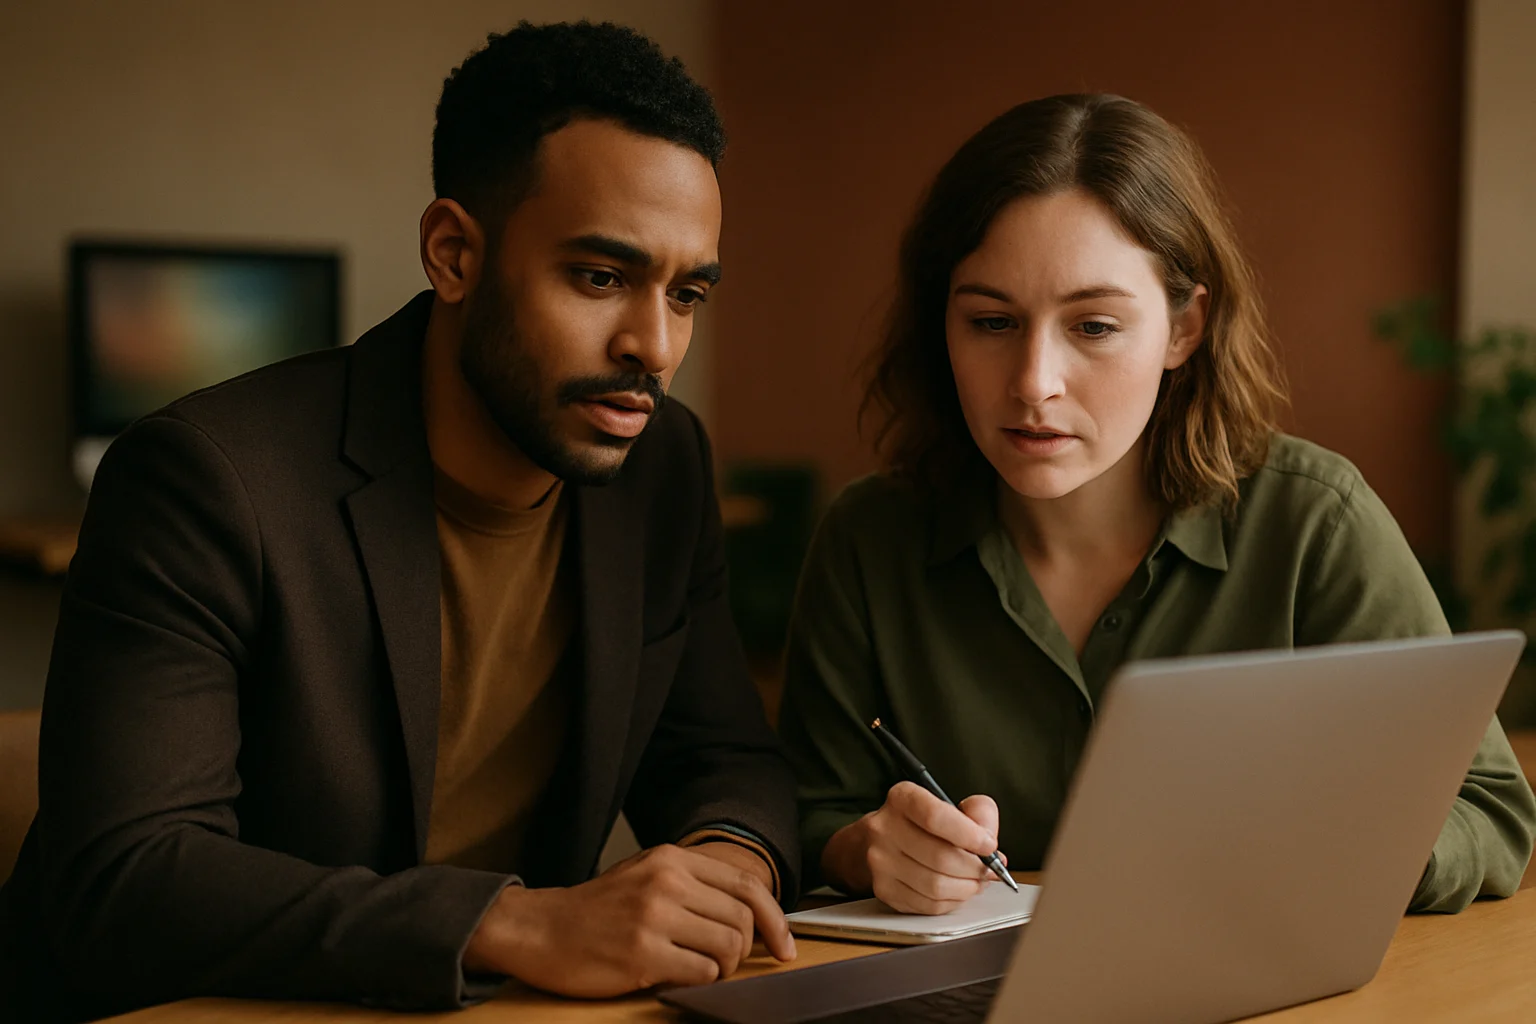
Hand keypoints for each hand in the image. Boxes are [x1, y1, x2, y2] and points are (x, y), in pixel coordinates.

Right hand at [463, 843, 794, 996]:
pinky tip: (676, 975)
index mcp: (672, 859)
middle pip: (743, 920)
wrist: (540, 928)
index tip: (786, 946)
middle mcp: (667, 881)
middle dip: (743, 950)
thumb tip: (751, 914)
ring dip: (722, 968)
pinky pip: (702, 973)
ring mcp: (654, 916)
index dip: (776, 919)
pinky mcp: (642, 953)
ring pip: (729, 948)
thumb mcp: (645, 875)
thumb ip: (693, 885)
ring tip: (697, 968)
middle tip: (722, 961)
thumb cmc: (596, 909)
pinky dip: (701, 981)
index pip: (748, 885)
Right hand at [822, 782, 1002, 914]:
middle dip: (975, 868)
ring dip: (966, 888)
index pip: (935, 817)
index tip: (989, 846)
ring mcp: (881, 862)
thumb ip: (978, 812)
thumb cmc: (924, 823)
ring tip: (975, 881)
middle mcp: (885, 829)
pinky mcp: (884, 890)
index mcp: (902, 799)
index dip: (969, 835)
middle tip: (988, 869)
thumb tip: (988, 839)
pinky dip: (952, 901)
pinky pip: (928, 905)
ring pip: (936, 886)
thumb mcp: (952, 803)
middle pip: (940, 857)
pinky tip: (956, 890)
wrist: (883, 841)